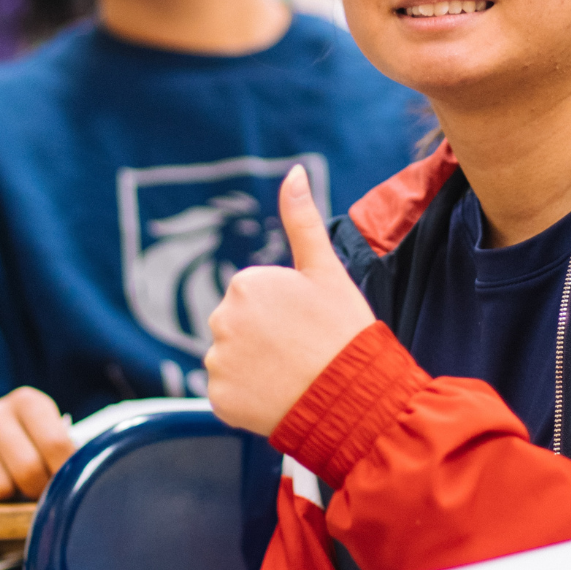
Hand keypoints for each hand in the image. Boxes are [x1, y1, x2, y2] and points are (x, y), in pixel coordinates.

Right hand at [0, 386, 74, 502]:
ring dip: (6, 497)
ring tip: (8, 483)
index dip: (64, 475)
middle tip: (35, 491)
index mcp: (29, 402)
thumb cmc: (23, 440)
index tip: (65, 487)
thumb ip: (63, 453)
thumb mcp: (47, 434)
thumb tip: (80, 484)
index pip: (57, 445)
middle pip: (27, 470)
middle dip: (36, 491)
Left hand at [205, 164, 374, 435]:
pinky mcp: (217, 398)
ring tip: (291, 375)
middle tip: (300, 352)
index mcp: (244, 284)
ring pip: (231, 359)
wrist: (353, 399)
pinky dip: (247, 397)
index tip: (307, 326)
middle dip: (264, 338)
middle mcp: (220, 319)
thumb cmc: (343, 331)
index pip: (254, 297)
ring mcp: (217, 361)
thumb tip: (294, 170)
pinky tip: (276, 396)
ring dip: (255, 368)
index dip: (284, 313)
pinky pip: (227, 392)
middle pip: (238, 326)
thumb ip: (302, 219)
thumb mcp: (325, 270)